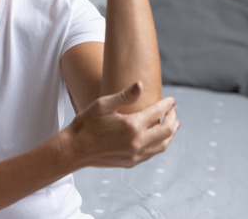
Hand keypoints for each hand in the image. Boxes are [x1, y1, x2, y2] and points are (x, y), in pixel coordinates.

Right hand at [63, 82, 178, 168]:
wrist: (74, 149)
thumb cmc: (86, 124)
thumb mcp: (102, 105)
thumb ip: (124, 95)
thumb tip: (141, 84)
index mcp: (132, 126)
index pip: (157, 112)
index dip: (167, 105)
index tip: (172, 100)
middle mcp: (137, 142)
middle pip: (166, 131)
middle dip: (172, 119)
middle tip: (172, 111)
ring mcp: (135, 155)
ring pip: (162, 145)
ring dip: (170, 134)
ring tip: (173, 125)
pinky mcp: (130, 162)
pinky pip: (151, 154)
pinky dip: (158, 144)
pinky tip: (157, 139)